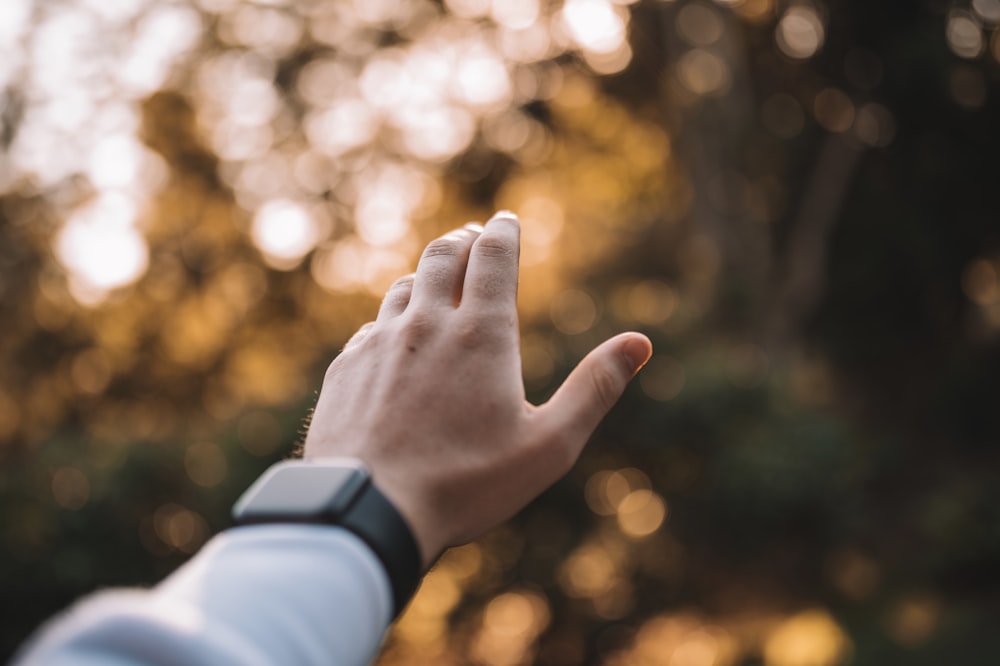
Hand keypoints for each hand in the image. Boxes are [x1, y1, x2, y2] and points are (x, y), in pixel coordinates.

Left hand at [303, 211, 651, 567]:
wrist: (368, 509)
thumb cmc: (466, 483)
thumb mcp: (548, 445)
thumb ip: (594, 389)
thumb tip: (641, 343)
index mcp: (481, 334)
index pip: (492, 256)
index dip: (502, 232)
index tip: (506, 220)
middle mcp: (426, 324)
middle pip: (442, 256)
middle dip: (463, 240)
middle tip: (473, 236)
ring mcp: (380, 343)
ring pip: (404, 287)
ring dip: (424, 274)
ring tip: (435, 277)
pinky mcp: (347, 368)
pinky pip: (372, 326)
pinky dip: (392, 317)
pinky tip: (395, 334)